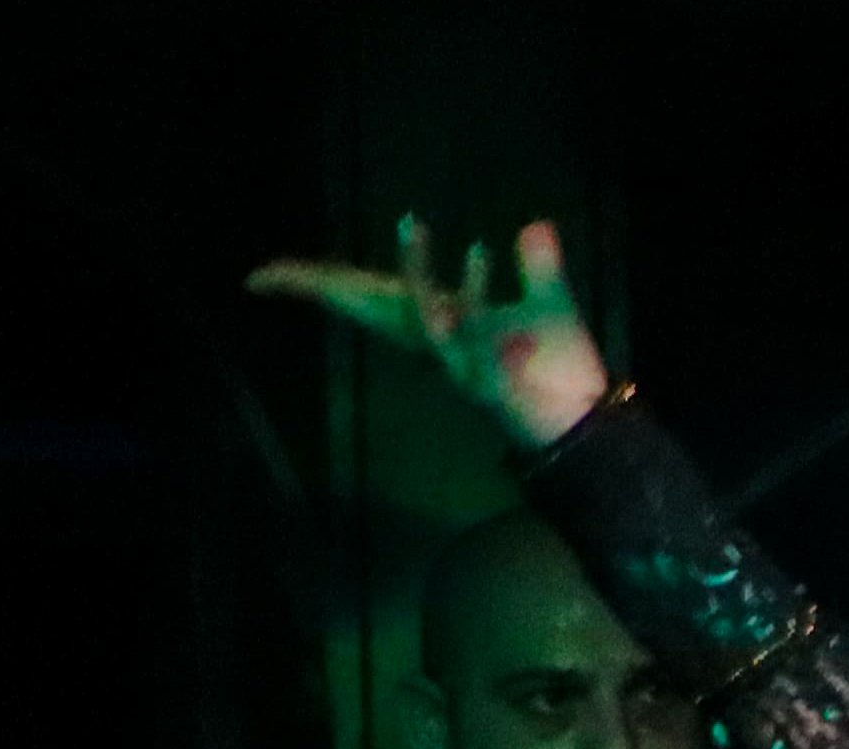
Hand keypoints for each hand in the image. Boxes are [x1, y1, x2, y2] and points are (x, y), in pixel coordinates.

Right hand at [250, 213, 613, 446]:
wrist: (586, 425)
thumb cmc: (561, 370)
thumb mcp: (548, 305)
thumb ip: (537, 267)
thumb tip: (536, 226)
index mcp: (434, 320)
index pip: (365, 293)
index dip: (314, 282)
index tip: (262, 276)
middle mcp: (435, 339)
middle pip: (366, 306)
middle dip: (317, 287)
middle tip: (265, 275)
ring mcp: (459, 359)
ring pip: (422, 313)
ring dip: (415, 269)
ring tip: (411, 223)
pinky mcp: (489, 372)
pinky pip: (477, 329)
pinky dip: (476, 290)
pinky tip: (479, 246)